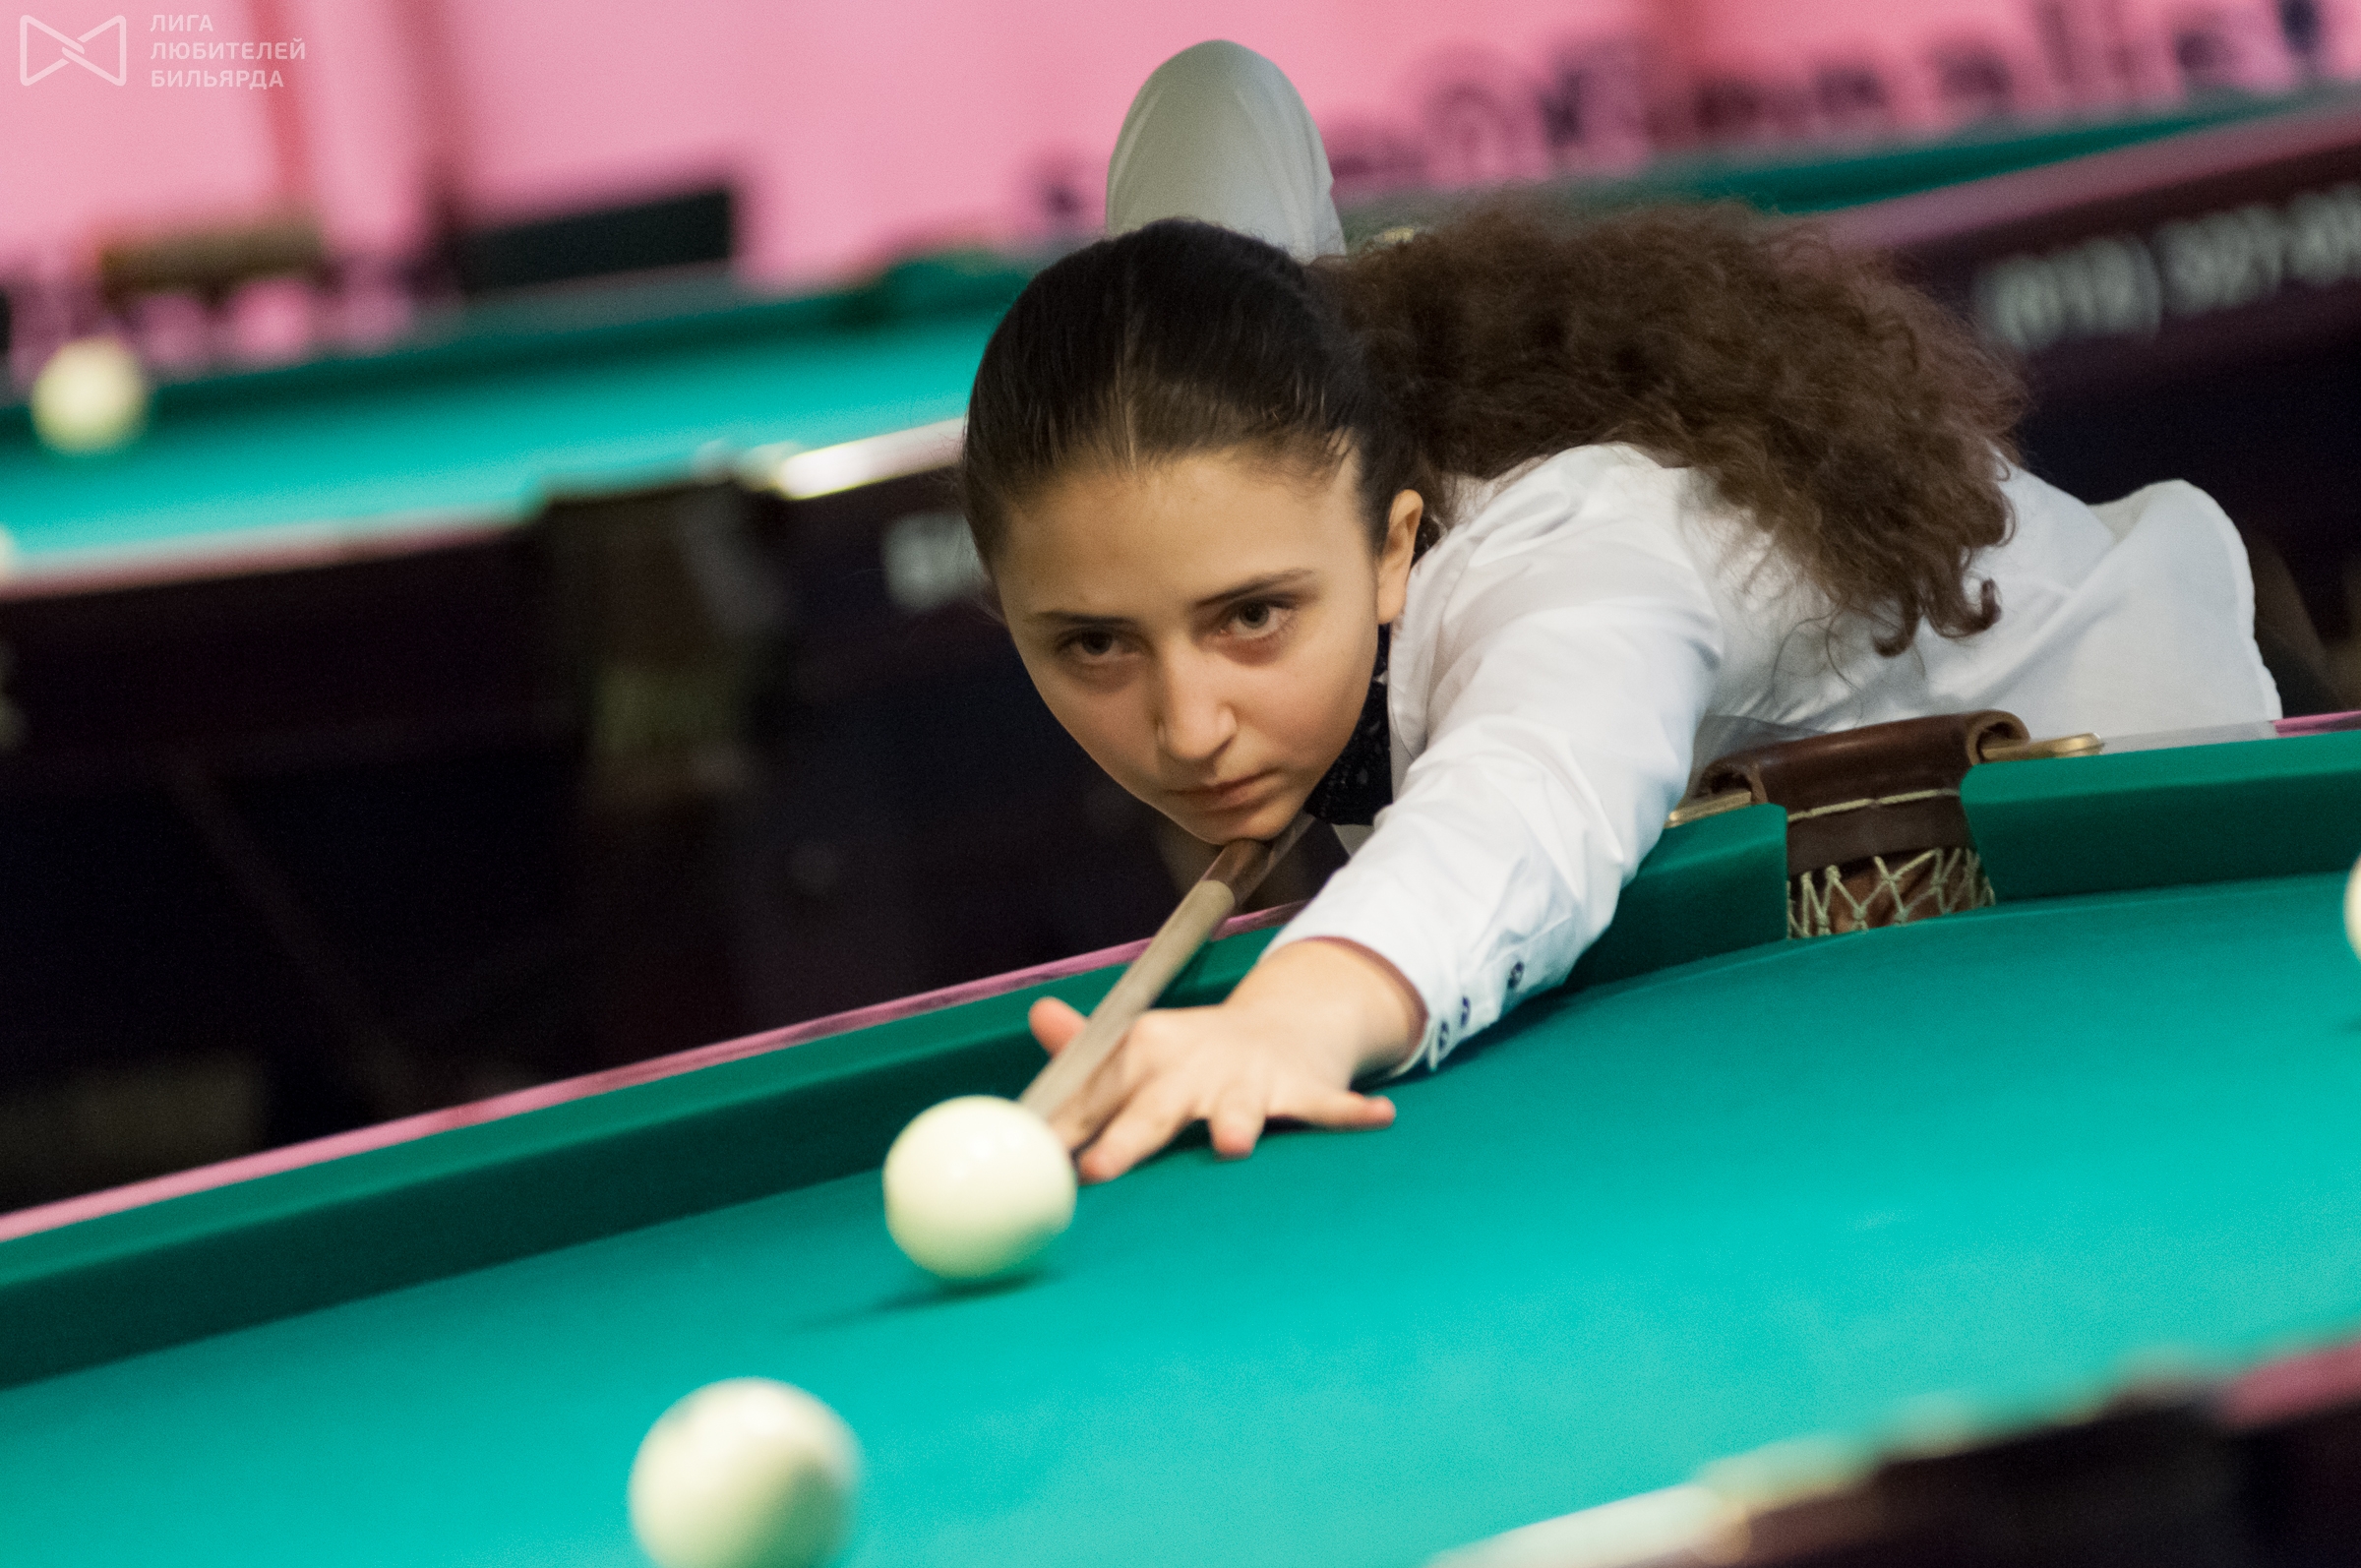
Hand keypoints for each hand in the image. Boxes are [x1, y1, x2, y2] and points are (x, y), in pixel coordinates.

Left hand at [1028, 938, 1424, 1182]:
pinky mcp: (1301, 1089)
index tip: (1033, 1160)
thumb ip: (1079, 1059)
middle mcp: (1193, 1064)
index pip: (1094, 1097)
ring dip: (1237, 1125)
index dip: (1063, 1131)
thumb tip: (1030, 1027)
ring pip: (1240, 1109)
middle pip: (1154, 1107)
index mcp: (1143, 1054)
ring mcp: (1249, 1078)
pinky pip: (1326, 1105)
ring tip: (1234, 1145)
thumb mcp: (1132, 1049)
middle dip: (1128, 1137)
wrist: (1277, 1024)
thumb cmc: (1188, 1057)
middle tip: (1100, 1168)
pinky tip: (1376, 1118)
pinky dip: (1351, 1112)